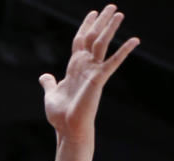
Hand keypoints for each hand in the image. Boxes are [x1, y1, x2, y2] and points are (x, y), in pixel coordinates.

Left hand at [40, 6, 137, 142]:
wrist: (67, 129)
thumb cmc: (60, 116)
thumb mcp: (51, 95)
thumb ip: (49, 83)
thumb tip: (44, 77)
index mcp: (74, 67)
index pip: (80, 41)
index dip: (85, 26)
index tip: (92, 13)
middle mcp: (85, 66)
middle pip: (93, 37)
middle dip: (101, 21)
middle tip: (111, 6)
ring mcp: (93, 71)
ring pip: (102, 44)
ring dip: (109, 28)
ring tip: (118, 13)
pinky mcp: (99, 79)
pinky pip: (113, 62)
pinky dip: (124, 51)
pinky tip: (135, 41)